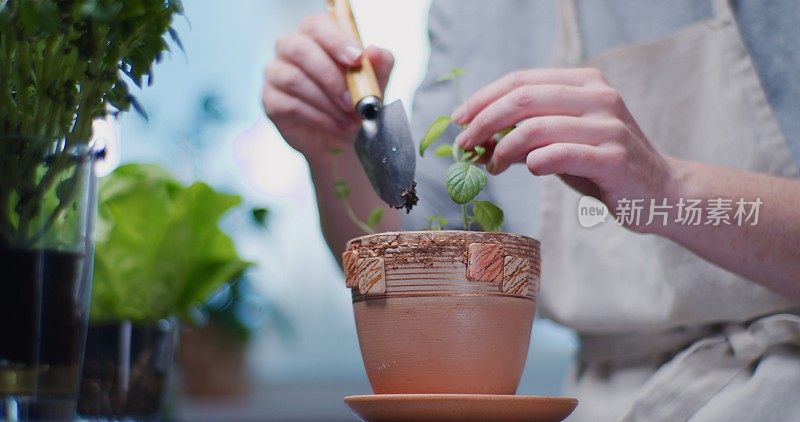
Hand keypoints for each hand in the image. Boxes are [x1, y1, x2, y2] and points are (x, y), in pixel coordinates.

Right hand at [263, 14, 393, 162]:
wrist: (345, 139)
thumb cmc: (356, 102)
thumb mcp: (375, 83)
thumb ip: (379, 65)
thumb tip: (374, 52)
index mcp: (317, 35)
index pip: (318, 25)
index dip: (337, 41)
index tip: (358, 60)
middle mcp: (291, 48)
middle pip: (300, 49)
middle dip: (331, 76)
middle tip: (353, 100)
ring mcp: (277, 73)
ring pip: (294, 79)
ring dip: (327, 102)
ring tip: (350, 119)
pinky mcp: (271, 100)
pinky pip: (290, 104)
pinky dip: (318, 117)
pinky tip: (336, 125)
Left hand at [453, 68, 676, 230]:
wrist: (660, 194)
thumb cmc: (603, 166)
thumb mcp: (562, 142)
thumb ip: (525, 135)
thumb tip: (477, 137)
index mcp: (585, 83)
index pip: (521, 80)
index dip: (483, 98)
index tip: (458, 119)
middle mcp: (598, 97)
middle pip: (523, 98)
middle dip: (484, 121)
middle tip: (464, 144)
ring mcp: (608, 126)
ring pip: (536, 127)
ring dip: (502, 148)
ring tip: (490, 166)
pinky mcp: (613, 158)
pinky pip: (557, 155)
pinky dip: (531, 162)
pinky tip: (525, 170)